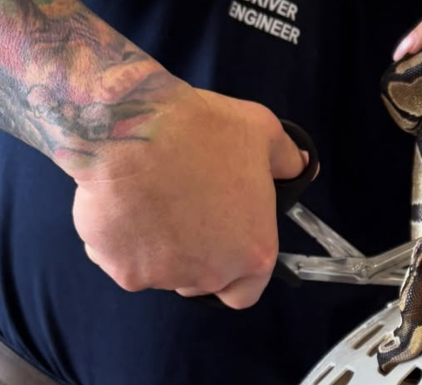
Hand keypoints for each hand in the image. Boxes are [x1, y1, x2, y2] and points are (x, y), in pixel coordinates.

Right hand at [73, 85, 308, 308]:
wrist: (131, 129)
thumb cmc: (202, 131)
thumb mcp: (264, 133)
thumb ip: (288, 161)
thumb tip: (301, 166)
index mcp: (252, 251)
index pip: (246, 291)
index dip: (238, 272)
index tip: (229, 243)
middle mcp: (210, 274)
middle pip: (204, 282)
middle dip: (200, 255)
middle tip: (192, 212)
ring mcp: (162, 276)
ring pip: (164, 272)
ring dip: (162, 249)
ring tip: (158, 201)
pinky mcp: (119, 268)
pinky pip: (125, 261)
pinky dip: (124, 242)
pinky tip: (128, 204)